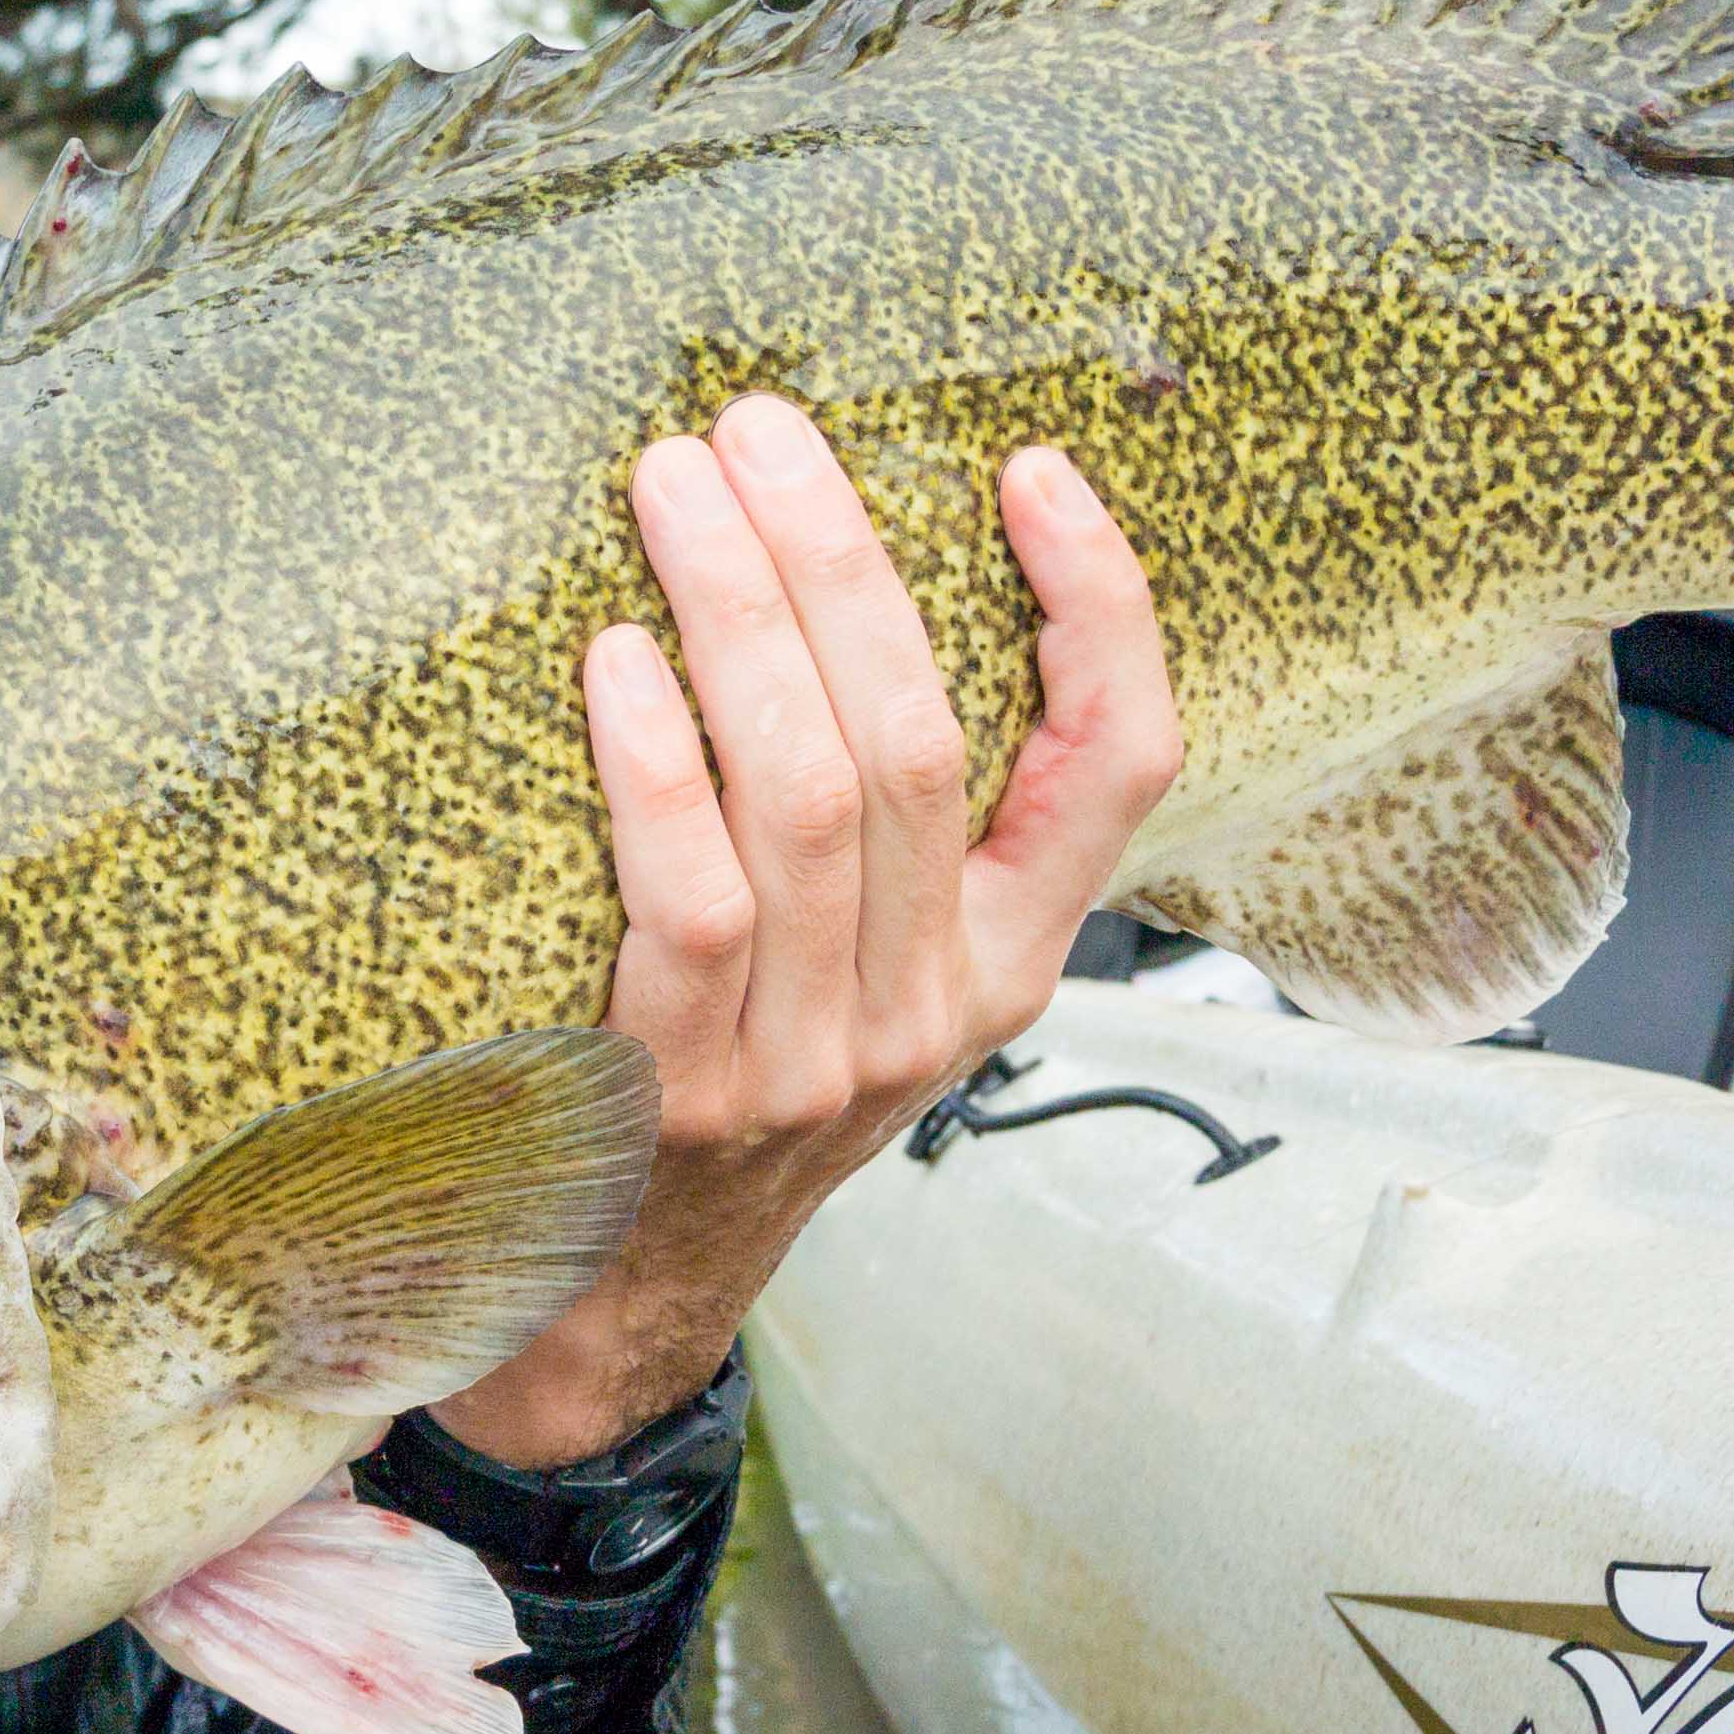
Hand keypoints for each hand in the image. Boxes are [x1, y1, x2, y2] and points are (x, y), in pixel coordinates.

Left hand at [431, 395, 1180, 1468]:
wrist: (610, 1305)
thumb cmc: (726, 1085)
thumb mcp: (856, 965)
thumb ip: (882, 824)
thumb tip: (831, 579)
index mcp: (1010, 960)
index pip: (1123, 766)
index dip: (1098, 610)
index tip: (1032, 470)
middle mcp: (936, 1007)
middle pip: (924, 740)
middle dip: (841, 556)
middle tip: (755, 428)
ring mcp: (817, 1061)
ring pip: (809, 795)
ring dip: (737, 616)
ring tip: (673, 490)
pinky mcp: (685, 1096)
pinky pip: (689, 897)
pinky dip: (655, 762)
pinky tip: (615, 658)